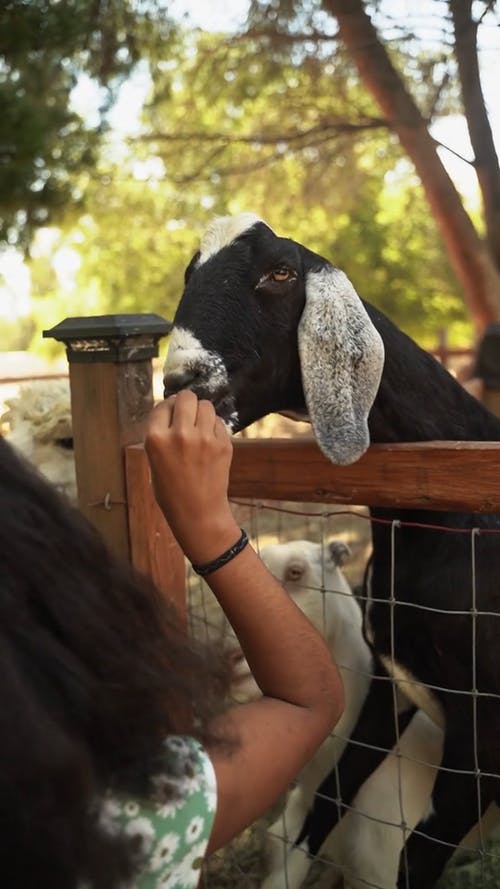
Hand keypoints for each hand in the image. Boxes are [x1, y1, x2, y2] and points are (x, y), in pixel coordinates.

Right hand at [145, 391, 239, 563]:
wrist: (198, 513)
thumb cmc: (171, 491)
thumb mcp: (154, 461)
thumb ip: (161, 435)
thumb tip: (172, 409)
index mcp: (156, 439)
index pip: (162, 405)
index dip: (167, 408)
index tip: (171, 415)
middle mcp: (180, 434)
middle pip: (186, 397)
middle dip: (186, 403)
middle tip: (187, 415)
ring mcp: (204, 438)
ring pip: (206, 405)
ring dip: (202, 413)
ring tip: (199, 427)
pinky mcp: (223, 444)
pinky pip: (219, 422)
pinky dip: (214, 427)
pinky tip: (210, 442)